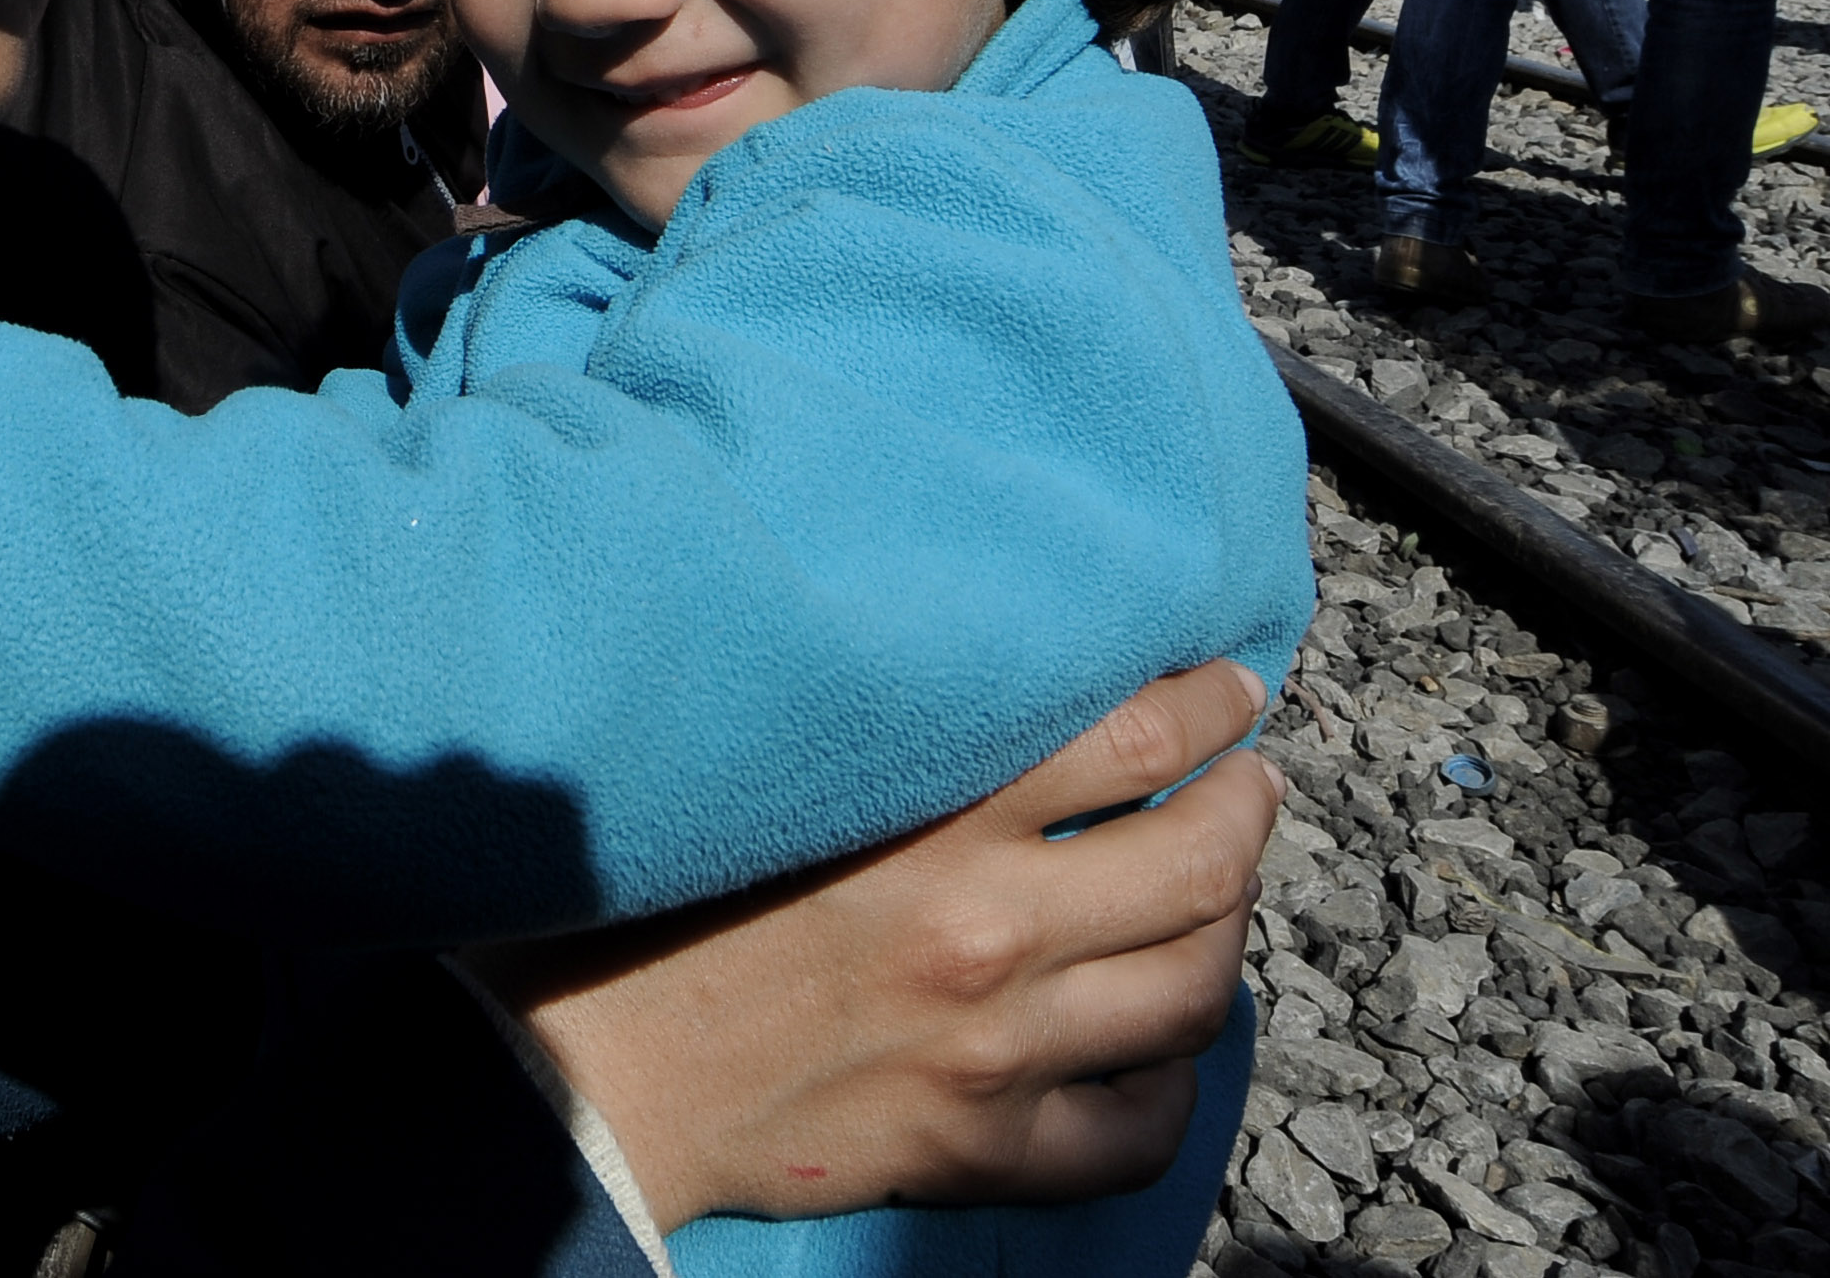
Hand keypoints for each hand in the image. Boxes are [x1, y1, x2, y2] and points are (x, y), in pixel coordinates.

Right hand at [467, 660, 1276, 1229]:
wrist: (579, 1073)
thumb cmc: (641, 904)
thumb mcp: (771, 778)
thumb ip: (883, 736)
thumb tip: (973, 680)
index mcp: (929, 820)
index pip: (1133, 739)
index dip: (1208, 705)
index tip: (1228, 687)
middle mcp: (986, 931)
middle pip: (1200, 863)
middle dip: (1249, 810)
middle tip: (1251, 784)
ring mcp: (996, 1051)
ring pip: (1193, 991)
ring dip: (1229, 935)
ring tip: (1220, 900)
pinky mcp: (976, 1149)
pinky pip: (1134, 1129)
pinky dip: (1164, 1088)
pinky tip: (1152, 1053)